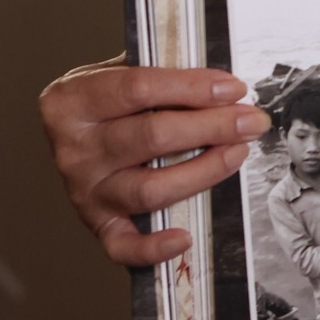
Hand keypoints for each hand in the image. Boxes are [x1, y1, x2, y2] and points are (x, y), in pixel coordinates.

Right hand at [39, 62, 269, 265]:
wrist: (70, 131)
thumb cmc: (106, 99)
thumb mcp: (119, 71)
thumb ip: (162, 72)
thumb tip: (223, 86)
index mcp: (72, 102)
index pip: (138, 88)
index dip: (192, 88)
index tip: (232, 88)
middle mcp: (74, 149)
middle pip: (151, 137)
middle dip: (212, 126)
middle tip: (250, 120)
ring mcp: (84, 190)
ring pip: (150, 188)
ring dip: (204, 171)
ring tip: (236, 153)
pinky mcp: (97, 223)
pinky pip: (123, 246)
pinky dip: (154, 247)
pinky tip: (184, 237)